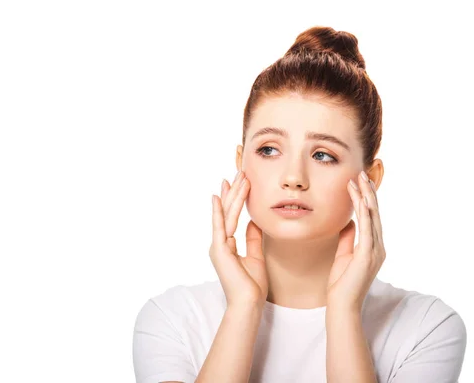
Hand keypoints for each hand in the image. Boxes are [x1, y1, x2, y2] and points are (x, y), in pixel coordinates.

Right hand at [210, 170, 267, 308]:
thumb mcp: (255, 256)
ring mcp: (218, 246)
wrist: (248, 303)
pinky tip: (218, 196)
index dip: (234, 198)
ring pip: (226, 214)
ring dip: (233, 194)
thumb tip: (254, 221)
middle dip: (233, 190)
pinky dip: (219, 211)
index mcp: (227, 245)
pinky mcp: (219, 250)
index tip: (237, 182)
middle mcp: (220, 243)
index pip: (231, 215)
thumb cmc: (252, 285)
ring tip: (238, 176)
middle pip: (228, 211)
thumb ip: (252, 238)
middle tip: (238, 171)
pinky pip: (220, 226)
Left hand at [326, 171, 385, 312]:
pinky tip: (361, 199)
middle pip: (375, 213)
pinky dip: (365, 212)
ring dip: (366, 196)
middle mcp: (378, 247)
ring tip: (359, 179)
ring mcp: (375, 251)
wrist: (342, 306)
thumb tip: (349, 222)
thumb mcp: (344, 256)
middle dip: (368, 191)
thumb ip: (348, 239)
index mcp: (374, 247)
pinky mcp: (367, 256)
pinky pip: (367, 229)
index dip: (367, 198)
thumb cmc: (341, 285)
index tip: (359, 181)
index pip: (372, 217)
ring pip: (373, 216)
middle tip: (362, 173)